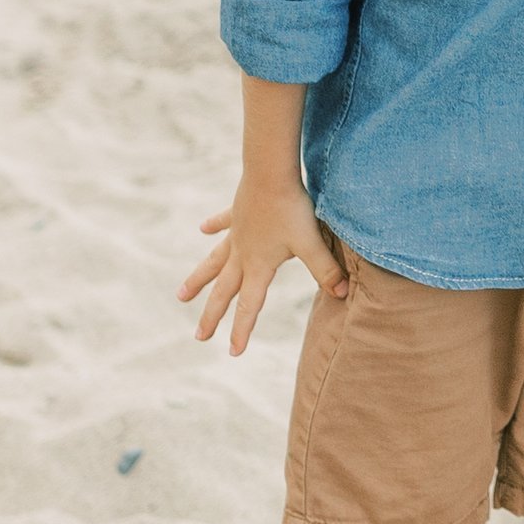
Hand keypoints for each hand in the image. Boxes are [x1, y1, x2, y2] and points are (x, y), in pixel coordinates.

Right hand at [179, 179, 346, 354]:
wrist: (270, 171)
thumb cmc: (292, 208)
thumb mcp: (311, 242)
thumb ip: (326, 270)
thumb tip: (342, 295)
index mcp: (259, 265)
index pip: (250, 305)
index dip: (242, 330)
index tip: (234, 353)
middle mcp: (242, 253)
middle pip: (224, 291)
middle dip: (212, 315)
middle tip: (199, 337)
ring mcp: (237, 233)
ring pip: (214, 262)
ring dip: (199, 279)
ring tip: (181, 295)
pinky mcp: (237, 212)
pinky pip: (223, 223)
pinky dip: (214, 227)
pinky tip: (203, 229)